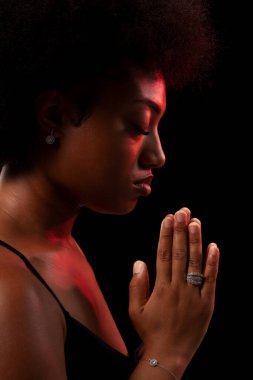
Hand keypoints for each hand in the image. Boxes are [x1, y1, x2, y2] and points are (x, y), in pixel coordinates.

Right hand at [129, 207, 219, 374]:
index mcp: (161, 288)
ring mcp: (195, 294)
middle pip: (180, 253)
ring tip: (195, 222)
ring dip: (196, 240)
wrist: (170, 355)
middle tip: (182, 211)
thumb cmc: (150, 332)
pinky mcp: (207, 303)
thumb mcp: (135, 310)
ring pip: (196, 262)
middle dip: (180, 230)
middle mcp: (179, 287)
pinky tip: (214, 246)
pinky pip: (211, 279)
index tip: (167, 218)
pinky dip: (213, 263)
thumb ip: (136, 285)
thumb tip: (139, 262)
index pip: (164, 254)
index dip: (165, 234)